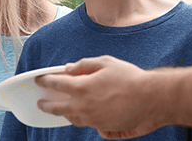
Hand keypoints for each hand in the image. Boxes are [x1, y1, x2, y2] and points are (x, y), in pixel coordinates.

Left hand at [35, 55, 168, 138]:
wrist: (151, 99)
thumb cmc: (130, 77)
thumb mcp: (106, 63)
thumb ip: (84, 65)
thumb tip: (68, 68)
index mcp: (82, 87)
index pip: (55, 84)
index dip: (45, 81)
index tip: (40, 79)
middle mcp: (83, 106)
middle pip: (57, 107)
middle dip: (46, 104)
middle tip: (40, 102)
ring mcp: (92, 119)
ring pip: (71, 118)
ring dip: (63, 113)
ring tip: (60, 108)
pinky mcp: (102, 128)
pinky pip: (86, 123)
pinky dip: (81, 118)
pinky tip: (81, 113)